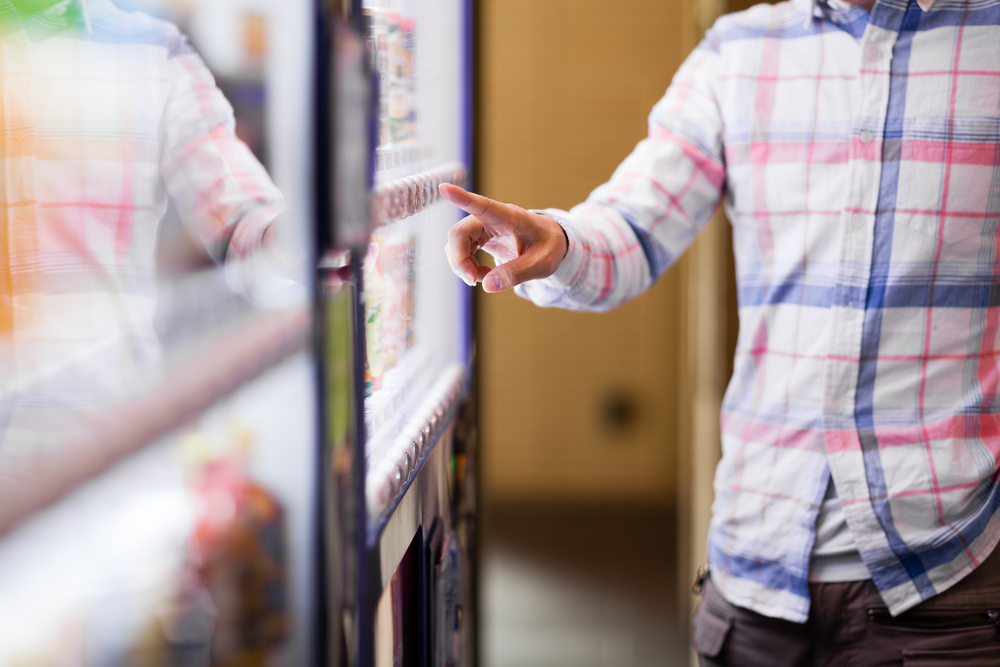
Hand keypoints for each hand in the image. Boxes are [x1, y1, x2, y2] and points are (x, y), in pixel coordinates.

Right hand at [439, 184, 568, 292]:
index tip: (444, 188)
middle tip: (472, 280)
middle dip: (459, 259)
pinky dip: (466, 266)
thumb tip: (487, 285)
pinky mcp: (479, 236)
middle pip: (460, 233)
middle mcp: (493, 218)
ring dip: (461, 264)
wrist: (549, 242)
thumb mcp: (541, 264)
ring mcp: (484, 226)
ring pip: (457, 242)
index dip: (463, 199)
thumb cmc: (548, 247)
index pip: (484, 206)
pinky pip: (461, 249)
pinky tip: (482, 274)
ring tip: (480, 278)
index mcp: (512, 218)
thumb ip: (516, 274)